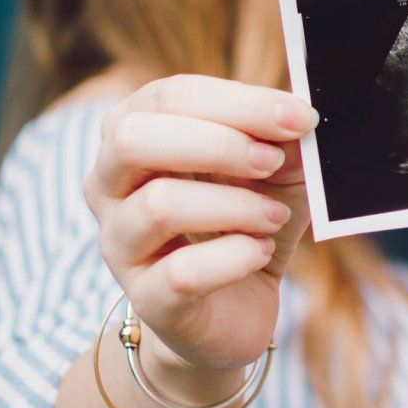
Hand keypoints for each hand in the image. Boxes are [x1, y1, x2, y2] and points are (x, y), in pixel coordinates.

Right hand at [84, 75, 318, 398]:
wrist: (233, 310)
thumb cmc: (244, 222)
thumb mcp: (273, 171)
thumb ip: (281, 138)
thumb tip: (298, 114)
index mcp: (133, 135)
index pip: (169, 97)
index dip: (239, 102)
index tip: (298, 117)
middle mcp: (109, 185)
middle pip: (134, 139)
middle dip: (218, 143)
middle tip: (272, 161)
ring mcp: (120, 244)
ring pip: (159, 206)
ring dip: (235, 205)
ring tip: (274, 217)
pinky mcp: (147, 298)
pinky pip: (182, 272)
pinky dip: (235, 257)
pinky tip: (259, 252)